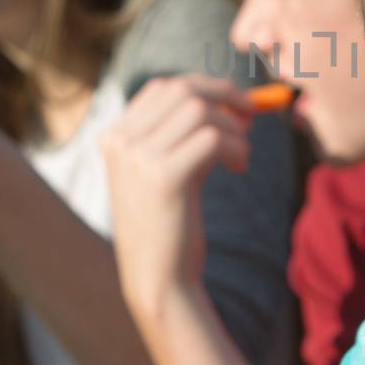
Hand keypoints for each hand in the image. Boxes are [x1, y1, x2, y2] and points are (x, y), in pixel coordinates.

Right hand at [100, 74, 254, 322]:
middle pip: (183, 90)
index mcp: (113, 136)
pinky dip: (235, 148)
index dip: (205, 87)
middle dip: (224, 95)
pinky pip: (212, 139)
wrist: (158, 277)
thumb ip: (192, 134)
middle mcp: (120, 141)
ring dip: (233, 128)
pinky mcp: (163, 176)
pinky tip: (238, 168)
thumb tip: (237, 100)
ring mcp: (137, 157)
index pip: (163, 87)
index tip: (233, 104)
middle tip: (251, 114)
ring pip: (201, 111)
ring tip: (241, 156)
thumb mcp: (172, 169)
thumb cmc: (170, 224)